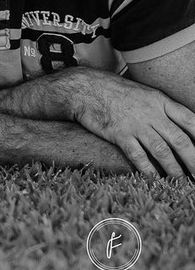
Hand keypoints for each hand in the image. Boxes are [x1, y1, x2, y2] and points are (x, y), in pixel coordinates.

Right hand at [71, 74, 194, 177]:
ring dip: (174, 170)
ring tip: (181, 181)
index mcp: (160, 100)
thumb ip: (160, 107)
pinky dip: (148, 170)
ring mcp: (135, 124)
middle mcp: (151, 113)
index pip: (190, 120)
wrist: (84, 88)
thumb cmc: (114, 89)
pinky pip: (138, 157)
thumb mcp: (143, 92)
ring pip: (162, 151)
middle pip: (181, 140)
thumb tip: (178, 124)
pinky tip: (155, 179)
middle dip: (194, 160)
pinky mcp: (119, 134)